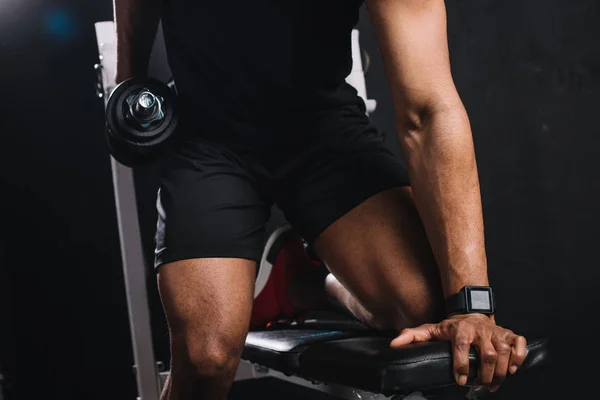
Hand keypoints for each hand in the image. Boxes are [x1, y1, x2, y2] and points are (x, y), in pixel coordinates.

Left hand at [390, 314, 526, 391]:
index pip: (461, 346)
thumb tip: (394, 344)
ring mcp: (495, 332)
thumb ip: (413, 336)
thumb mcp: (431, 329)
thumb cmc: (452, 327)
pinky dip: (519, 357)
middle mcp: (479, 330)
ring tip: (492, 385)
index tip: (460, 380)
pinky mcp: (508, 334)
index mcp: (460, 329)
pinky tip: (512, 369)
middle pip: (486, 354)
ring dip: (500, 372)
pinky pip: (519, 344)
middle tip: (479, 387)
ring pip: (503, 352)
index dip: (461, 365)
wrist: (472, 313)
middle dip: (484, 374)